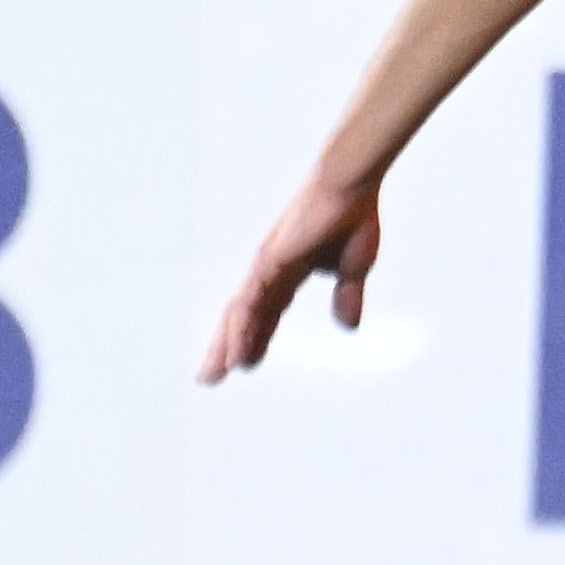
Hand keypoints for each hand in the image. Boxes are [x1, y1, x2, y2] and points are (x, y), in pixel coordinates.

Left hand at [202, 178, 384, 382]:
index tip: (245, 364)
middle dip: (227, 348)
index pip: (266, 313)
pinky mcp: (271, 261)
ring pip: (240, 314)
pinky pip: (252, 303)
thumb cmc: (352, 216)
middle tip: (210, 377)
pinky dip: (243, 329)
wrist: (351, 186)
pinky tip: (237, 350)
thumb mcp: (354, 269)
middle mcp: (270, 270)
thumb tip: (347, 326)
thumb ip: (347, 297)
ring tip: (219, 372)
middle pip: (242, 317)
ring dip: (229, 344)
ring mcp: (267, 266)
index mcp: (288, 272)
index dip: (255, 338)